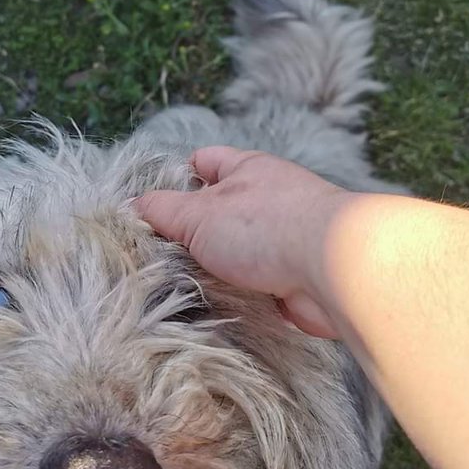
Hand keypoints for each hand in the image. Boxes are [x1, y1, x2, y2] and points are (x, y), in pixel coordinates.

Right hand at [134, 146, 348, 337]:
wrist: (333, 269)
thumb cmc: (266, 227)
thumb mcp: (198, 214)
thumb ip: (162, 210)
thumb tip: (135, 205)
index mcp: (247, 170)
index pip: (205, 162)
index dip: (177, 178)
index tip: (153, 205)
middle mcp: (269, 199)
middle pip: (219, 212)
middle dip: (192, 234)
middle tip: (160, 254)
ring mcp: (285, 238)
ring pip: (237, 252)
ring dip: (216, 269)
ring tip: (182, 286)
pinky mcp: (294, 277)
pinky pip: (256, 284)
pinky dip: (239, 295)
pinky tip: (218, 306)